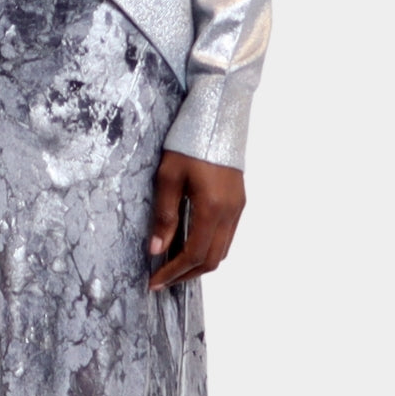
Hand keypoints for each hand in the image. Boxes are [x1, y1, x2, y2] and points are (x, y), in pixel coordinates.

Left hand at [147, 150, 245, 290]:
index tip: (154, 282)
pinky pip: (226, 237)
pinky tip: (190, 246)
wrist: (218, 113)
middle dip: (186, 275)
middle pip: (211, 260)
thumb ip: (164, 216)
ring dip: (198, 264)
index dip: (173, 272)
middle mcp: (230, 213)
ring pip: (222, 251)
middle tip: (162, 280)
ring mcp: (238, 208)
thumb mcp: (168, 177)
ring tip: (174, 267)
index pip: (193, 254)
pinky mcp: (239, 201)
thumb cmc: (189, 141)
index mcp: (212, 208)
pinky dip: (209, 249)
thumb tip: (156, 249)